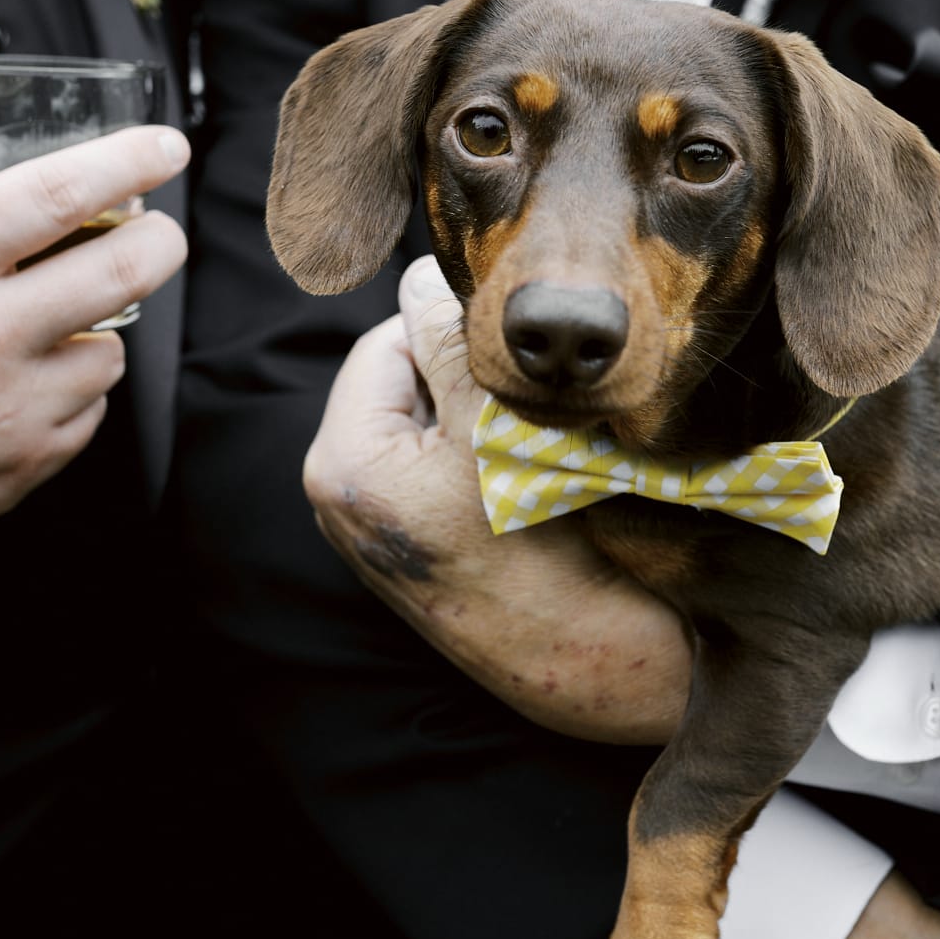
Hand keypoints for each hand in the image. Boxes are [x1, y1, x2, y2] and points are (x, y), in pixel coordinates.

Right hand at [0, 109, 188, 587]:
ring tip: (55, 319)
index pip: (54, 195)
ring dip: (101, 324)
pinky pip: (89, 411)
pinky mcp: (24, 464)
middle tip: (155, 229)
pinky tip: (28, 378)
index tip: (165, 146)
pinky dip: (74, 388)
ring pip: (114, 349)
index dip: (126, 161)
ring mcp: (9, 407)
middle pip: (123, 271)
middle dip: (160, 238)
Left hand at [304, 255, 691, 743]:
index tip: (518, 355)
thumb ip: (452, 339)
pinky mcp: (414, 556)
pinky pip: (440, 471)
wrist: (599, 661)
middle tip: (529, 403)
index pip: (387, 341)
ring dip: (480, 416)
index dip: (458, 333)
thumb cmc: (552, 542)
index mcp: (342, 465)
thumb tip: (417, 277)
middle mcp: (340, 505)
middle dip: (465, 378)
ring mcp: (375, 535)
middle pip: (402, 382)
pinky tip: (529, 481)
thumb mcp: (499, 420)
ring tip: (533, 445)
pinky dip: (482, 459)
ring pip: (428, 424)